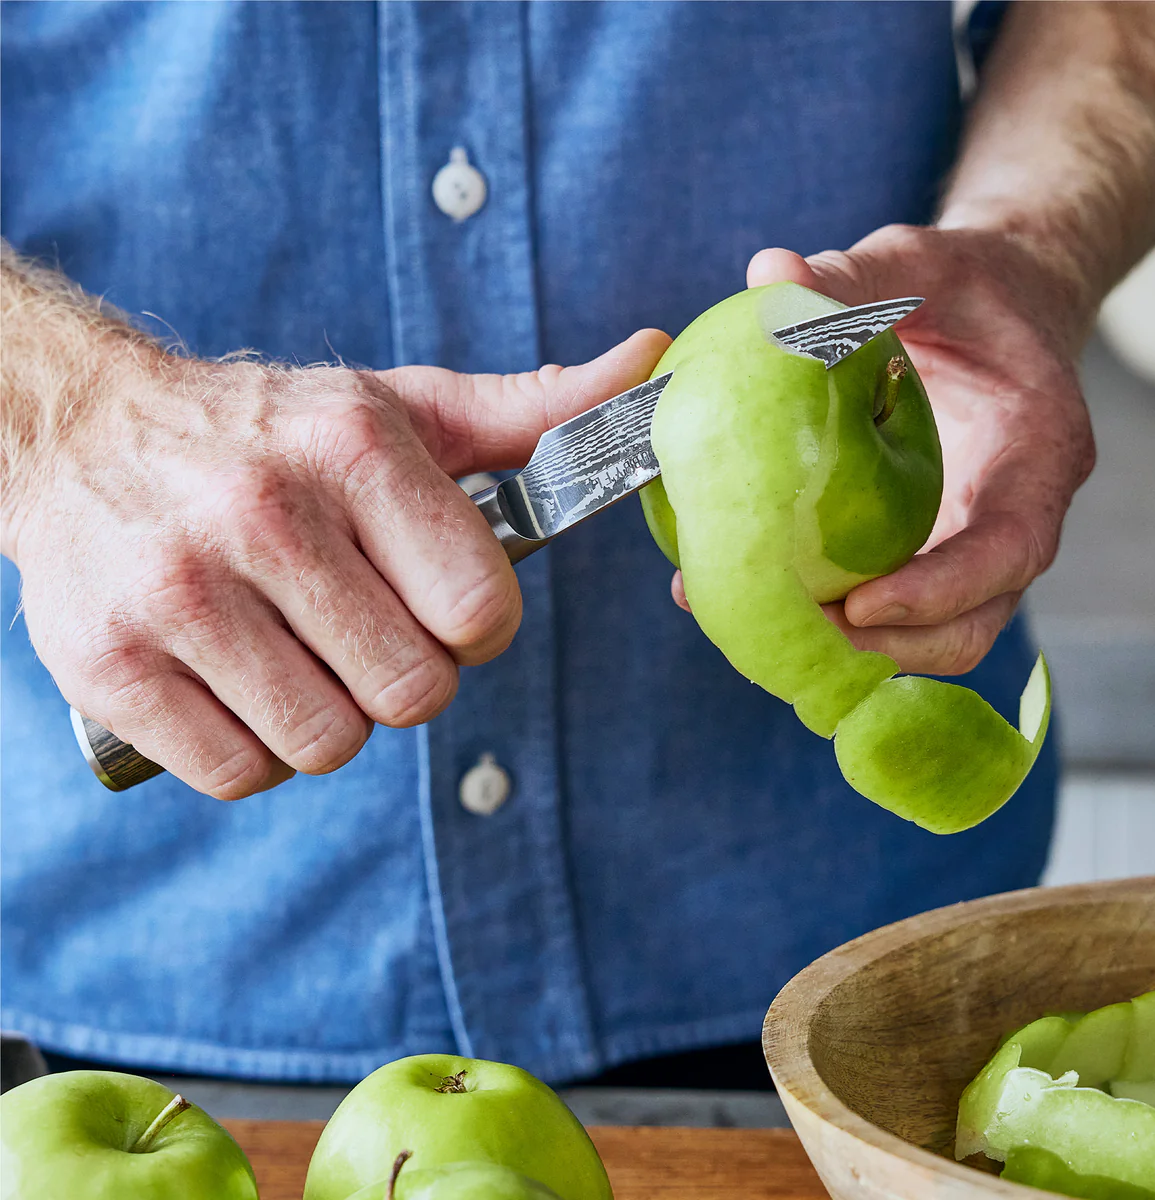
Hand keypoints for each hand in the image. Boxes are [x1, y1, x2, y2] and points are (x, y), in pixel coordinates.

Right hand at [9, 330, 668, 798]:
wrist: (81, 435)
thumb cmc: (272, 435)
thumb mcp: (400, 408)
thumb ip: (532, 410)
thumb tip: (650, 362)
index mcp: (353, 448)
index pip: (480, 609)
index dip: (477, 626)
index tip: (445, 606)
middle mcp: (262, 513)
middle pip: (414, 692)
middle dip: (405, 674)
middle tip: (362, 626)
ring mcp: (177, 593)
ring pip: (330, 742)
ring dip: (332, 715)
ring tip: (298, 650)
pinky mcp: (109, 665)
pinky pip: (243, 773)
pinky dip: (257, 748)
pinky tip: (238, 681)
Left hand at [671, 225, 1095, 674]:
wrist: (995, 307)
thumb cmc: (967, 284)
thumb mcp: (919, 263)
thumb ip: (855, 273)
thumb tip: (770, 272)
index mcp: (1038, 456)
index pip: (1009, 551)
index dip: (940, 592)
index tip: (860, 605)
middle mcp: (1011, 518)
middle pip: (969, 624)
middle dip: (887, 646)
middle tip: (793, 630)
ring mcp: (970, 545)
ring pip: (926, 636)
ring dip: (849, 649)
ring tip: (759, 625)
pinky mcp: (927, 551)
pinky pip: (887, 608)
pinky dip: (826, 619)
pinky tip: (743, 593)